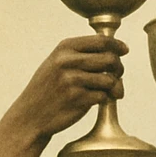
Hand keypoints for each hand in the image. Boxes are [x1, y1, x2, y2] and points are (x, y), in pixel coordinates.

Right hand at [8, 34, 126, 140]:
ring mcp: (73, 81)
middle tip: (117, 75)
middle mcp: (68, 61)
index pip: (101, 41)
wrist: (31, 115)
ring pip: (109, 79)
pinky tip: (99, 100)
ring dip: (115, 86)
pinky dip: (105, 99)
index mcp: (65, 48)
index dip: (117, 45)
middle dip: (118, 67)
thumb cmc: (48, 88)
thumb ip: (80, 53)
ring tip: (112, 91)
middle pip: (110, 59)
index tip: (124, 50)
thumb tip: (115, 50)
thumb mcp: (57, 62)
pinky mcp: (78, 100)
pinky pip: (103, 96)